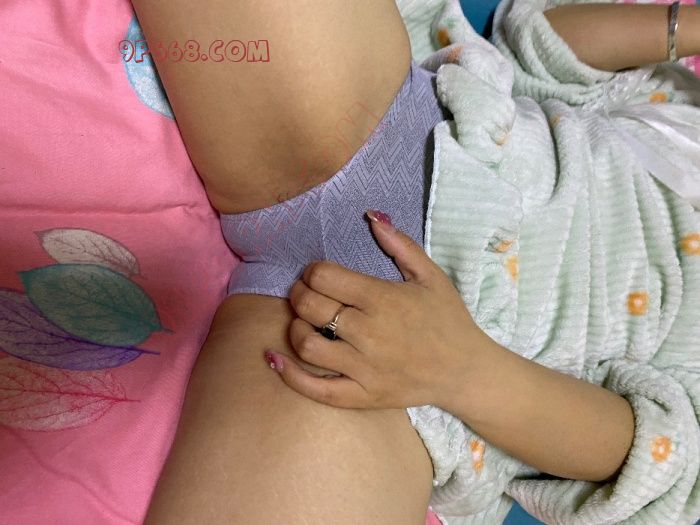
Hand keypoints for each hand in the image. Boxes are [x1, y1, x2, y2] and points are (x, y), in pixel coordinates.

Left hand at [263, 209, 491, 409]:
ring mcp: (364, 368)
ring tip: (304, 323)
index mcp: (383, 299)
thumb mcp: (431, 275)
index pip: (324, 277)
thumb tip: (371, 216)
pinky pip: (316, 390)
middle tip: (304, 294)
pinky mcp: (363, 396)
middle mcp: (369, 332)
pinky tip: (274, 358)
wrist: (465, 370)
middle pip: (310, 307)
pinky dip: (289, 374)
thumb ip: (400, 244)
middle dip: (298, 295)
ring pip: (307, 346)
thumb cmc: (448, 319)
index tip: (317, 275)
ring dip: (296, 329)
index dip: (312, 272)